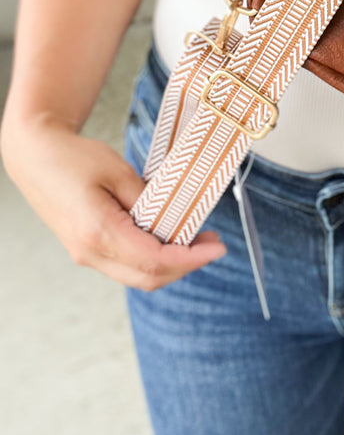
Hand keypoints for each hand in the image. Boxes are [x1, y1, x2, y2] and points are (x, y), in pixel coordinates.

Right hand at [3, 119, 226, 289]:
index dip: (190, 258)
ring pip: (137, 276)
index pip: (154, 261)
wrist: (35, 157)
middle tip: (212, 244)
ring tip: (195, 239)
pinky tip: (167, 238)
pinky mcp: (86, 249)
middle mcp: (90, 252)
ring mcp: (86, 255)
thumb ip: (147, 200)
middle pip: (148, 277)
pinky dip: (151, 258)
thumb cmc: (73, 158)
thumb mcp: (118, 171)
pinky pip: (125, 264)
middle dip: (185, 265)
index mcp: (98, 233)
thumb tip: (173, 220)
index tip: (217, 247)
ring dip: (170, 264)